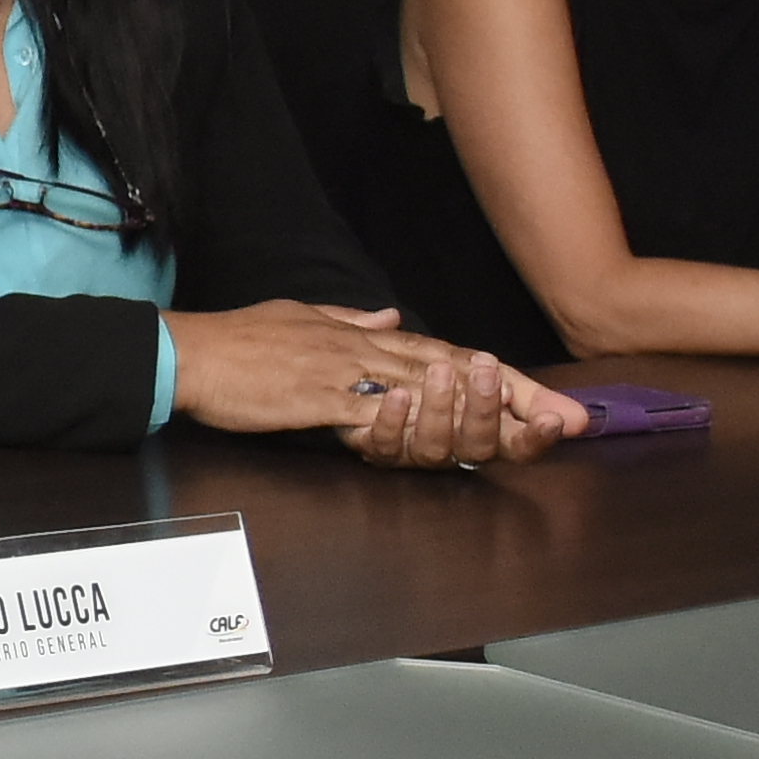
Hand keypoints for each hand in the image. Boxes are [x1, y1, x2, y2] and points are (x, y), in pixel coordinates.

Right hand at [170, 302, 582, 466]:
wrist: (190, 352)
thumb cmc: (240, 345)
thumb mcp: (304, 320)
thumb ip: (351, 322)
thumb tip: (391, 318)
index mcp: (365, 338)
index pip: (447, 352)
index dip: (500, 376)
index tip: (546, 397)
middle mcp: (365, 350)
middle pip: (454, 370)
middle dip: (516, 396)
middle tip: (567, 418)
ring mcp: (345, 373)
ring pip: (428, 390)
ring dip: (479, 409)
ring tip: (525, 426)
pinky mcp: (318, 398)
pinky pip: (375, 415)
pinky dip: (415, 426)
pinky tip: (447, 440)